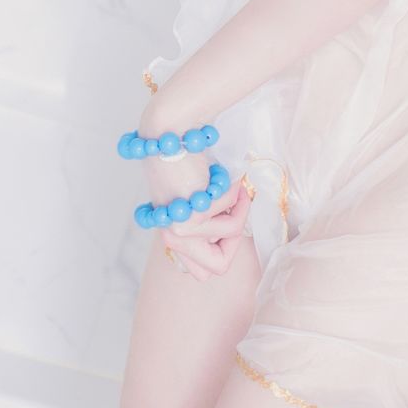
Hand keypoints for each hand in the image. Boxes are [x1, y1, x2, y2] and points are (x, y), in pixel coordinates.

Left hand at [147, 151, 249, 280]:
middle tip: (232, 204)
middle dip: (234, 235)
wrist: (170, 136)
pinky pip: (231, 212)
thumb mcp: (196, 201)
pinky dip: (232, 191)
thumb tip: (229, 237)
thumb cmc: (185, 163)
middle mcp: (171, 237)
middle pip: (218, 266)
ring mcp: (180, 230)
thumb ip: (209, 225)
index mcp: (171, 236)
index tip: (225, 218)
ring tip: (224, 183)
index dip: (224, 248)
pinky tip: (218, 175)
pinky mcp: (191, 216)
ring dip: (237, 205)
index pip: (204, 272)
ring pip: (231, 234)